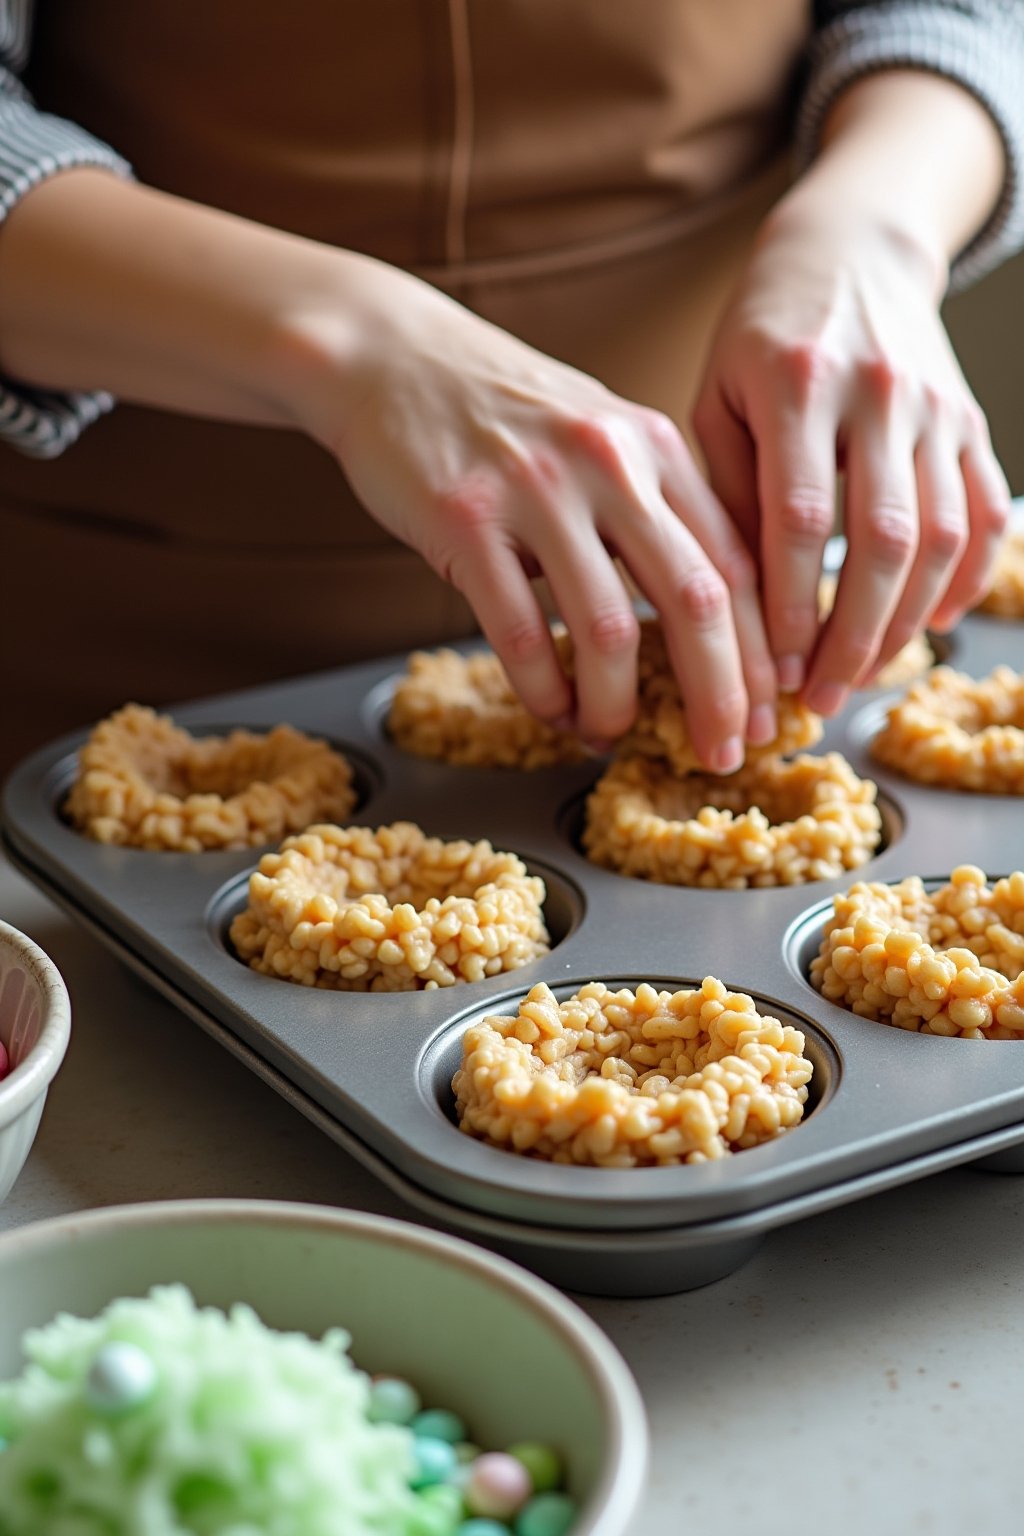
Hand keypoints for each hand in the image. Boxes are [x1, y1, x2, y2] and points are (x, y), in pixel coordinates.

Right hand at [287, 261, 776, 768]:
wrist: (390, 354)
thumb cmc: (499, 411)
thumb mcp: (599, 436)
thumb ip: (653, 508)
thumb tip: (707, 618)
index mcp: (655, 447)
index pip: (736, 562)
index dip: (759, 650)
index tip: (765, 709)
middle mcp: (609, 464)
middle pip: (697, 601)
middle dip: (721, 694)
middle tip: (724, 754)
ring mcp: (537, 491)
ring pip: (609, 631)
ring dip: (615, 705)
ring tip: (607, 734)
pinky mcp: (466, 519)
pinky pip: (521, 633)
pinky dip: (542, 690)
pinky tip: (548, 710)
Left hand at [693, 199, 1010, 715]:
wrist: (850, 250)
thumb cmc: (761, 334)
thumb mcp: (718, 397)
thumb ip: (728, 490)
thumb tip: (742, 600)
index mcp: (797, 383)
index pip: (800, 518)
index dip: (791, 603)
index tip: (772, 665)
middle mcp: (876, 393)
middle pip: (884, 540)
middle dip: (853, 633)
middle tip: (820, 694)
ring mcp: (934, 408)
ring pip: (941, 538)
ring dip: (906, 621)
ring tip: (861, 673)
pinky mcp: (970, 421)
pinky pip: (984, 515)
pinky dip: (967, 579)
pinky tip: (932, 622)